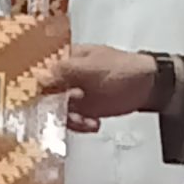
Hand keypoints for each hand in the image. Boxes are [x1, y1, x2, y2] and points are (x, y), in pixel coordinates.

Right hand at [32, 45, 158, 133]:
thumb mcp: (92, 68)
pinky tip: (93, 124)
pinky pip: (71, 120)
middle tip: (72, 108)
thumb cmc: (122, 69)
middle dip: (54, 107)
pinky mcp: (83, 109)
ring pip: (56, 110)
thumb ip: (65, 72)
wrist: (149, 86)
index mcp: (65, 58)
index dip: (34, 85)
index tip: (36, 99)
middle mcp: (65, 76)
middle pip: (44, 94)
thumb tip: (38, 77)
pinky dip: (80, 125)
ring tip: (87, 120)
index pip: (38, 70)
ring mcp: (73, 93)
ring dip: (70, 119)